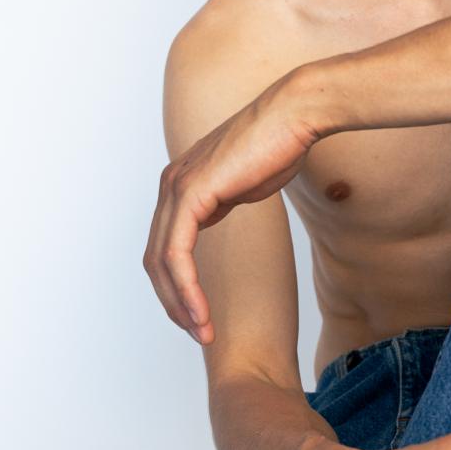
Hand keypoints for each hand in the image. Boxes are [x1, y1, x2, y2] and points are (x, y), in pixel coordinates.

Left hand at [143, 71, 316, 342]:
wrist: (295, 116)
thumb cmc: (280, 144)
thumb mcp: (245, 182)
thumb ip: (225, 200)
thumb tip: (221, 213)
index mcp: (183, 184)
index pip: (165, 247)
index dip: (179, 287)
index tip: (201, 315)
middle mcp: (171, 185)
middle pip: (155, 260)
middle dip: (174, 303)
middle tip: (200, 333)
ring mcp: (177, 187)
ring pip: (162, 262)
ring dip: (180, 303)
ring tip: (203, 332)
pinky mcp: (191, 193)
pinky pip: (177, 253)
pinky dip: (187, 288)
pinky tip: (202, 311)